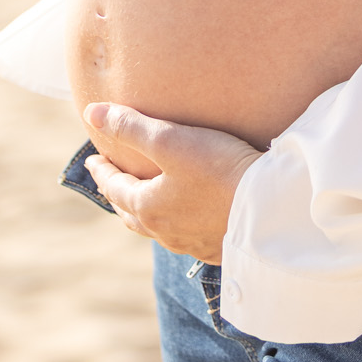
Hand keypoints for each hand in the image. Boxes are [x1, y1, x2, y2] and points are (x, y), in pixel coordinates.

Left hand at [81, 103, 262, 262]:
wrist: (271, 209)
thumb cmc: (220, 170)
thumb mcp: (172, 140)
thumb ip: (131, 126)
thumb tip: (91, 112)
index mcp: (148, 207)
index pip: (114, 187)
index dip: (102, 171)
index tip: (93, 160)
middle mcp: (165, 231)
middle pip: (131, 213)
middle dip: (118, 195)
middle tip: (112, 182)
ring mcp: (191, 244)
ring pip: (158, 229)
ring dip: (146, 212)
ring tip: (147, 200)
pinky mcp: (217, 248)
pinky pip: (186, 237)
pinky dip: (176, 224)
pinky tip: (188, 219)